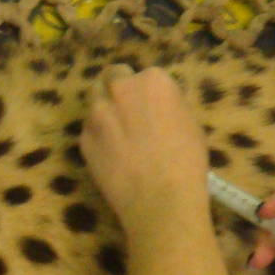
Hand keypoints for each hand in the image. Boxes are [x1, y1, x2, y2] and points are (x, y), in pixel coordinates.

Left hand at [80, 65, 209, 233]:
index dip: (149, 92)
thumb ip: (169, 106)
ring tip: (118, 132)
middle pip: (112, 76)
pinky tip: (112, 155)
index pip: (146, 75)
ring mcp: (97, 114)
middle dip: (119, 88)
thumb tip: (158, 106)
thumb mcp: (190, 124)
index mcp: (152, 81)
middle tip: (129, 109)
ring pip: (95, 100)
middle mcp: (120, 89)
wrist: (161, 199)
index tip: (153, 107)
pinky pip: (90, 129)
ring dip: (105, 109)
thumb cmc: (187, 162)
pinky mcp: (84, 139)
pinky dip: (99, 136)